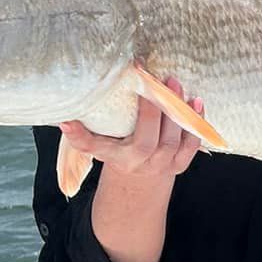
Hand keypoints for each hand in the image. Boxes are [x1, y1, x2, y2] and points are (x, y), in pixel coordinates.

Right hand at [59, 78, 204, 182]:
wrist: (141, 181)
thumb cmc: (120, 153)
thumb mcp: (101, 147)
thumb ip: (84, 137)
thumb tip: (64, 120)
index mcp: (117, 158)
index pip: (98, 146)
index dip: (83, 135)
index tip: (69, 120)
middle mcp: (140, 163)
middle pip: (146, 140)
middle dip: (152, 111)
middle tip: (155, 80)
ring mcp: (163, 165)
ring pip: (171, 141)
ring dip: (175, 112)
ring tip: (174, 84)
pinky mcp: (180, 163)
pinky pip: (191, 145)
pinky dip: (196, 124)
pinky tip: (197, 102)